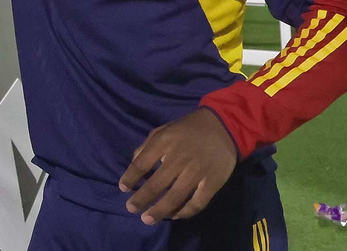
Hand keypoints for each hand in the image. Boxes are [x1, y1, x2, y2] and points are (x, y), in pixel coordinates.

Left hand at [118, 108, 237, 224]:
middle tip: (131, 208)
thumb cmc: (187, 129)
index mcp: (164, 142)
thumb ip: (147, 147)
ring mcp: (197, 172)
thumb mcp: (163, 130)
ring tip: (148, 219)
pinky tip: (174, 215)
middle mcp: (179, 158)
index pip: (142, 163)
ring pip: (176, 197)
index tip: (123, 188)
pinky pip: (197, 202)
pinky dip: (185, 212)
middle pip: (157, 184)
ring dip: (160, 210)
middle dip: (142, 199)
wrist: (222, 126)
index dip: (130, 177)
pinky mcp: (213, 182)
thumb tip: (134, 165)